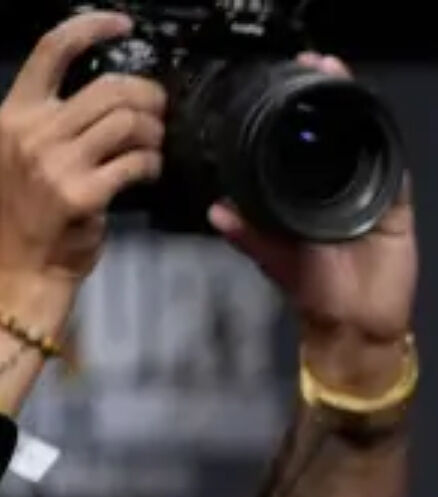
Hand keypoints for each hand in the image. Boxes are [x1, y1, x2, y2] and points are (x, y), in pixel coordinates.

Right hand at [0, 12, 164, 292]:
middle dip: (148, 95)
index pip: (51, 51)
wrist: (18, 269)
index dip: (91, 27)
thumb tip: (117, 101)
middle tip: (161, 111)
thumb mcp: (28, 156)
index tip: (123, 23)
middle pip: (109, 87)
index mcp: (14, 114)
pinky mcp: (80, 193)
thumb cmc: (30, 216)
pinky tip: (150, 172)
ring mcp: (54, 162)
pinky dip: (153, 165)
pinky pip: (136, 163)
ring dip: (155, 133)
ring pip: (129, 123)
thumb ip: (59, 125)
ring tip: (155, 147)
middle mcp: (30, 131)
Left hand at [208, 54, 416, 398]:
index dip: (293, 111)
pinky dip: (385, 145)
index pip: (301, 144)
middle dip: (326, 97)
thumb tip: (217, 209)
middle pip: (336, 133)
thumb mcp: (273, 257)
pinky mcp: (395, 208)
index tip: (283, 80)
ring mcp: (370, 195)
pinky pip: (393, 171)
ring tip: (338, 77)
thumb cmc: (315, 293)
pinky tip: (372, 117)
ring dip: (355, 109)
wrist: (354, 326)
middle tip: (314, 63)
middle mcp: (340, 188)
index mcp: (306, 195)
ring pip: (365, 142)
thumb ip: (249, 232)